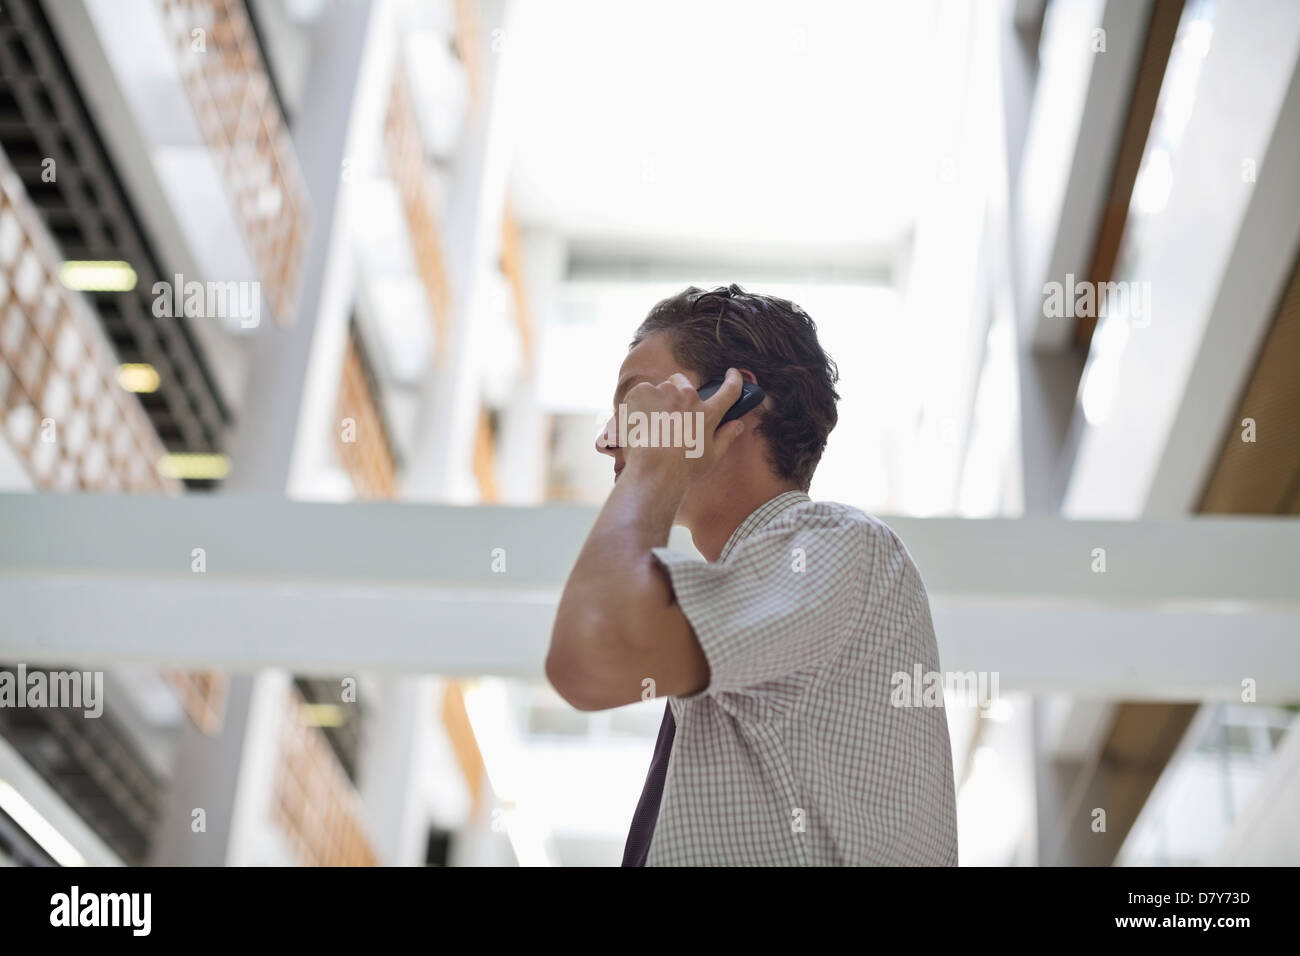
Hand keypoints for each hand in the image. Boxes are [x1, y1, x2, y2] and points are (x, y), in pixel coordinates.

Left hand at [620, 368, 746, 484]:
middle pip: (684, 383)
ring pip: (661, 388)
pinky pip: (642, 392)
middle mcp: (688, 397)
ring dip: (658, 399)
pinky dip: (639, 403)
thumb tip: (738, 424)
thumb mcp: (711, 456)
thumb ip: (726, 436)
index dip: (734, 380)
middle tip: (672, 412)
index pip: (729, 390)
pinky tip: (639, 420)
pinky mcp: (642, 391)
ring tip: (652, 422)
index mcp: (707, 413)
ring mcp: (664, 391)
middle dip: (679, 392)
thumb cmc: (682, 467)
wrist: (652, 468)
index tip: (733, 374)